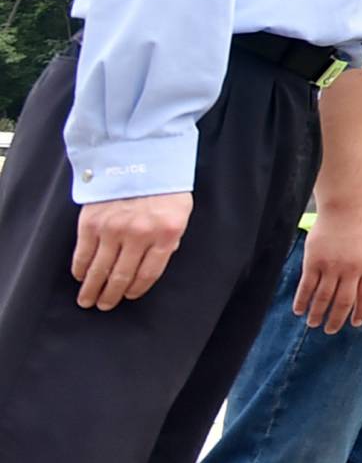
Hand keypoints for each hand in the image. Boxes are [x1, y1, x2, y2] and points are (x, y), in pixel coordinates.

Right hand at [71, 192, 191, 310]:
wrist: (139, 157)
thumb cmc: (164, 186)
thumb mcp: (180, 212)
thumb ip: (168, 239)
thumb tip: (154, 263)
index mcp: (165, 234)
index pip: (149, 273)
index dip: (136, 289)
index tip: (128, 297)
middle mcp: (138, 235)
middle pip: (121, 276)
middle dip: (111, 295)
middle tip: (104, 305)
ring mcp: (113, 229)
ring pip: (100, 270)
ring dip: (91, 288)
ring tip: (87, 300)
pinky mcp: (91, 223)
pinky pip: (83, 254)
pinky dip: (80, 269)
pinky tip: (80, 276)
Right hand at [293, 205, 361, 331]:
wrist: (345, 207)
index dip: (361, 312)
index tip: (355, 324)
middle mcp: (352, 269)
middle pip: (344, 302)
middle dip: (337, 319)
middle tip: (330, 330)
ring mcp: (332, 265)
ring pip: (324, 297)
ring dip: (317, 313)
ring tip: (313, 323)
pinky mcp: (313, 261)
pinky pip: (307, 286)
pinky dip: (302, 300)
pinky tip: (298, 309)